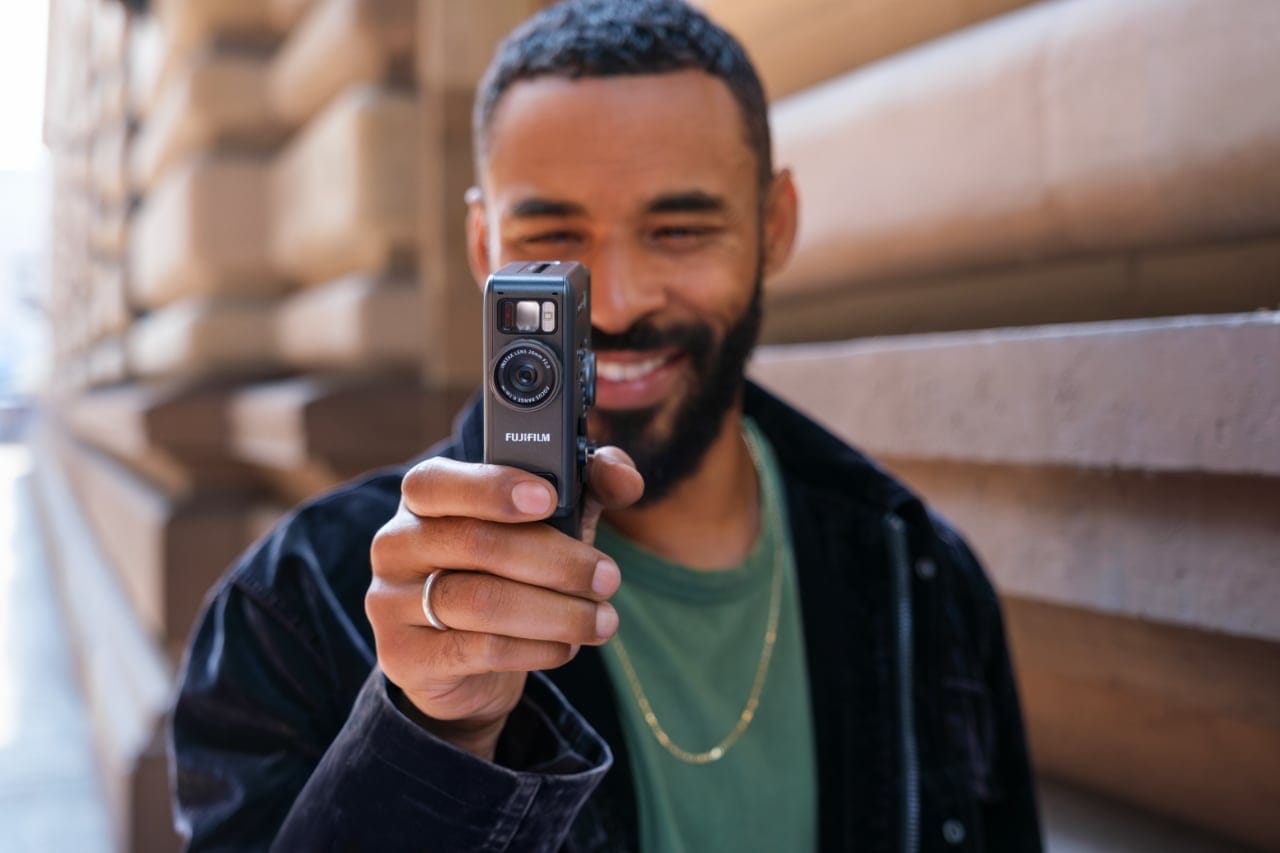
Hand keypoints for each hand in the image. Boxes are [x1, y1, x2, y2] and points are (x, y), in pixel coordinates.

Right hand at [366, 447, 642, 759]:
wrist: (467, 665)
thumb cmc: (510, 573)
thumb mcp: (550, 523)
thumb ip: (588, 488)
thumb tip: (626, 480)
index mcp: (424, 499)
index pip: (440, 482)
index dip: (493, 487)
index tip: (550, 499)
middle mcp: (396, 545)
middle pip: (475, 544)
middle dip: (555, 561)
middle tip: (608, 577)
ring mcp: (390, 603)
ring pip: (481, 603)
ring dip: (555, 612)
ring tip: (602, 621)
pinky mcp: (404, 659)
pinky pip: (479, 651)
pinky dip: (535, 649)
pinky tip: (567, 647)